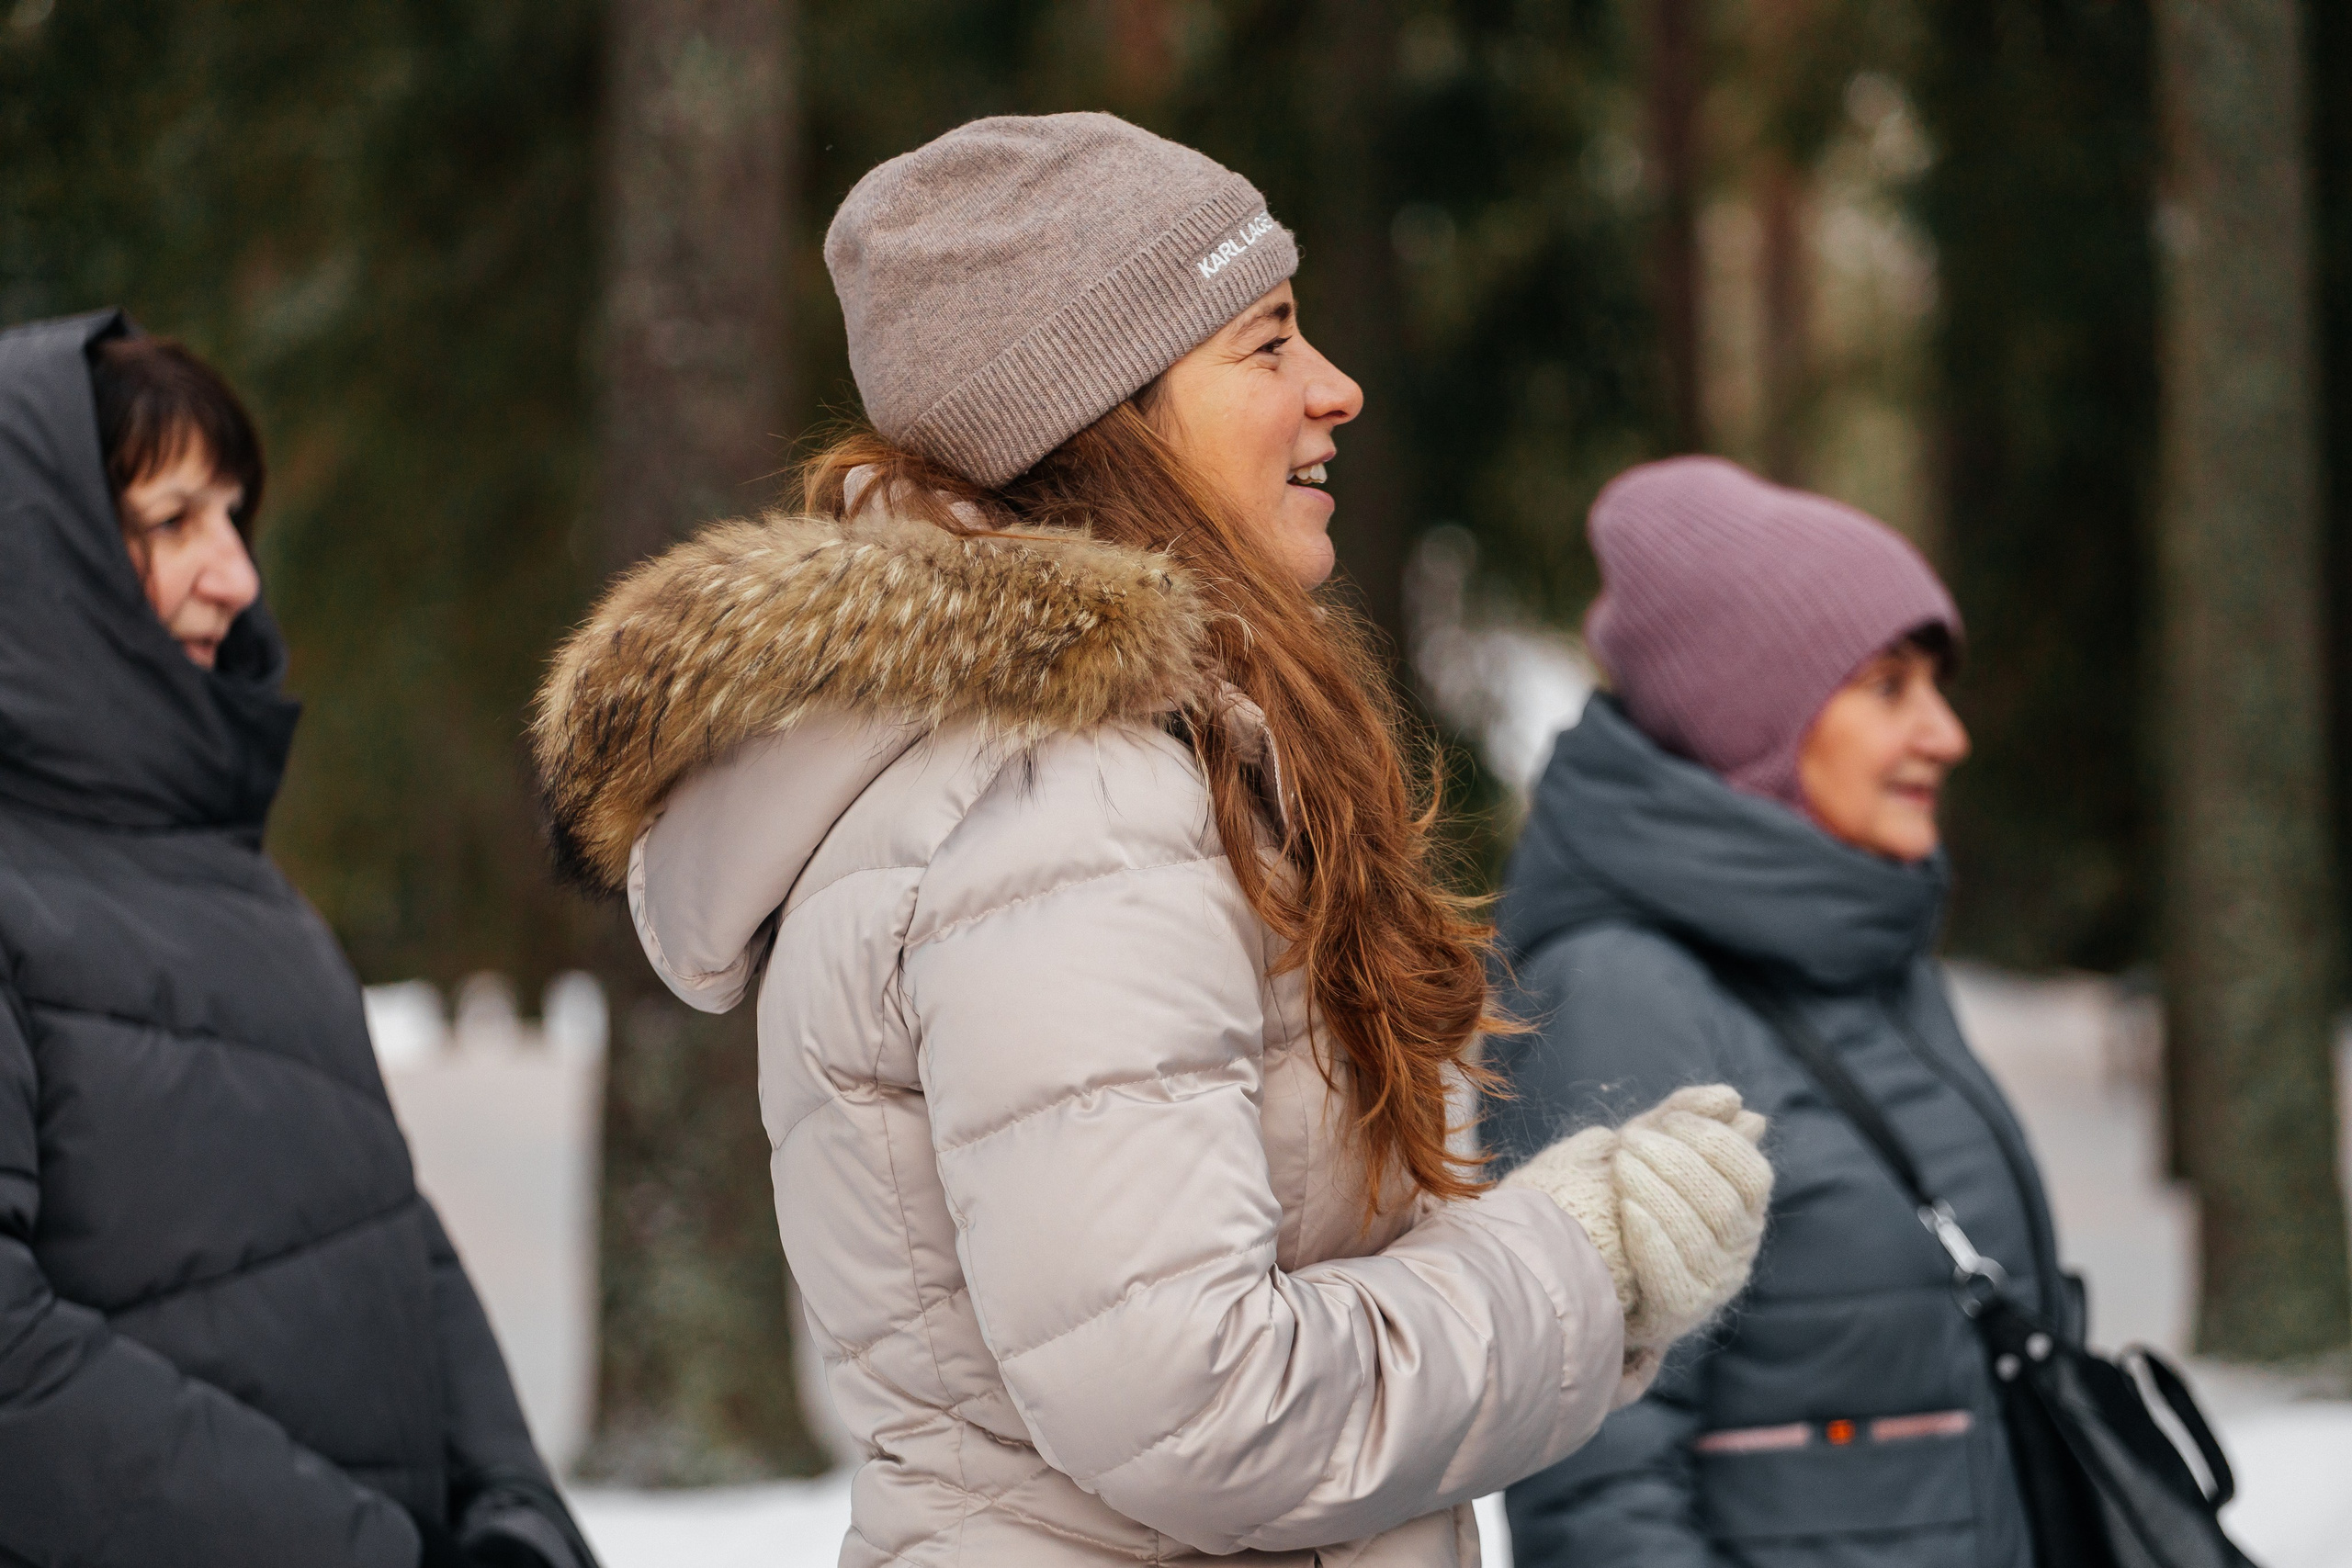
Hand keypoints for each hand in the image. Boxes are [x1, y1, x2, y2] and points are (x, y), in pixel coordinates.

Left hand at [1505, 1084, 1771, 1357]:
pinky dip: (1654, 1241)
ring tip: (1620, 1165)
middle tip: (1630, 1139)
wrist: (1581, 1262)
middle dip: (1676, 1163)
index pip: (1753, 1174)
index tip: (1671, 1118)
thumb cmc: (1625, 1194)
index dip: (1716, 1141)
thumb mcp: (1651, 1151)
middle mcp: (1738, 1250)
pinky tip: (1628, 1212)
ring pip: (1699, 1237)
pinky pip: (1675, 1278)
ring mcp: (1712, 1285)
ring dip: (1658, 1193)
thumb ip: (1687, 1123)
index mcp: (1744, 1209)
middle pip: (1723, 1203)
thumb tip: (1734, 1101)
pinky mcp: (1679, 1313)